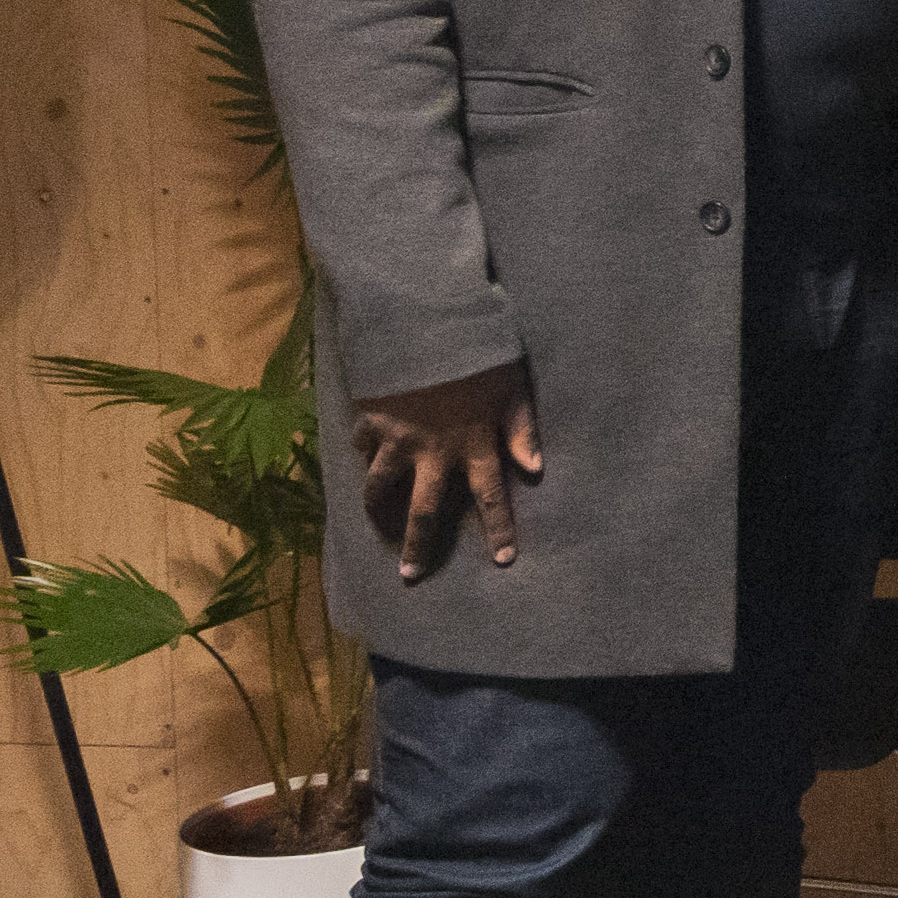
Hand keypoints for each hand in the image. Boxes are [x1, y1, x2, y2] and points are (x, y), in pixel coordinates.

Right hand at [352, 359, 542, 580]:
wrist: (426, 322)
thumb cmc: (480, 352)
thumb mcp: (512, 387)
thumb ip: (522, 429)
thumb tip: (536, 469)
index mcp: (474, 444)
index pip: (491, 497)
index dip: (499, 529)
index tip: (504, 560)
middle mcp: (433, 451)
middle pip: (424, 510)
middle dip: (417, 546)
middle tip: (410, 576)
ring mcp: (398, 438)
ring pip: (379, 486)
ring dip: (375, 508)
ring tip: (374, 523)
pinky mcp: (371, 419)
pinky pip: (361, 446)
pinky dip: (361, 454)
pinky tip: (361, 459)